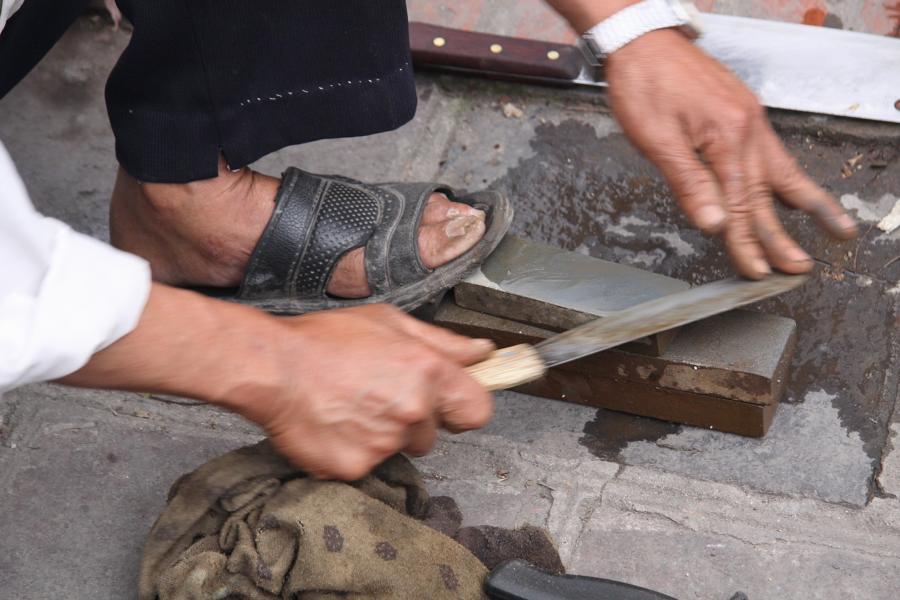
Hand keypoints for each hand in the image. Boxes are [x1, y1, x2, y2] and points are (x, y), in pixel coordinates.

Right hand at [63, 286, 494, 480]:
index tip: (449, 403)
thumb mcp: (390, 323)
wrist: (272, 368)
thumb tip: (483, 352)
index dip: (463, 407)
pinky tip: (335, 425)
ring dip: (384, 435)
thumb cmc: (327, 339)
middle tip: (377, 395)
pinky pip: (368, 467)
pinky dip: (354, 451)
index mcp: (427, 371)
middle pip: (433, 434)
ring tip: (351, 406)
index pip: (478, 410)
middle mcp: (412, 410)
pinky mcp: (356, 468)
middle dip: (413, 419)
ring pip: (400, 450)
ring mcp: (384, 443)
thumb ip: (444, 342)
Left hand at [605, 29, 858, 277]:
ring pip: (784, 172)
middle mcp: (747, 130)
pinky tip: (795, 192)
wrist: (644, 41)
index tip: (756, 271)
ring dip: (809, 205)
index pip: (739, 206)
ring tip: (834, 228)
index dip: (747, 243)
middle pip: (768, 194)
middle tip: (799, 267)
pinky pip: (774, 154)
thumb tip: (712, 224)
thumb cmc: (644, 86)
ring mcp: (750, 121)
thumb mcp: (656, 139)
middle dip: (783, 236)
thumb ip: (688, 183)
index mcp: (726, 138)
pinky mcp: (744, 114)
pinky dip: (788, 178)